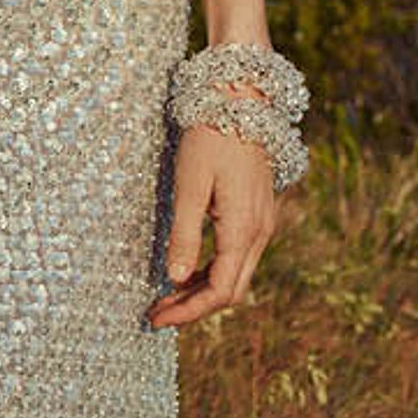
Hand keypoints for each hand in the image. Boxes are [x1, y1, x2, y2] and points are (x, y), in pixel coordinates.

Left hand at [147, 123, 288, 326]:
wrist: (240, 98)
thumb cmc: (210, 136)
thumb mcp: (189, 185)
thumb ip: (184, 233)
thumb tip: (174, 278)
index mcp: (243, 229)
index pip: (219, 292)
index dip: (188, 312)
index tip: (155, 318)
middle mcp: (259, 232)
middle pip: (231, 291)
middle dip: (194, 308)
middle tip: (156, 314)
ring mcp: (262, 223)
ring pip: (236, 276)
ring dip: (202, 291)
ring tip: (165, 296)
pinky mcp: (258, 212)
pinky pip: (238, 256)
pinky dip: (213, 271)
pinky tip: (187, 269)